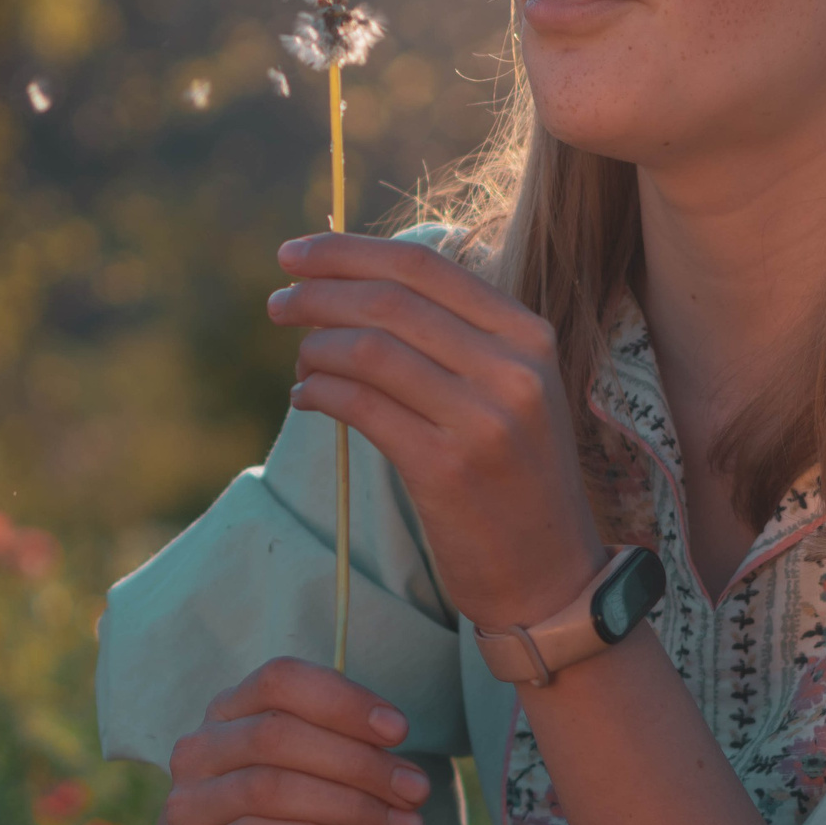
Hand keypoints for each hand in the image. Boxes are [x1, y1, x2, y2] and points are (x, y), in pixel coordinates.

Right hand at [161, 658, 431, 824]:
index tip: (400, 730)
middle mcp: (199, 749)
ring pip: (271, 785)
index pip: (280, 679)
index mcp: (231, 713)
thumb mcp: (332, 791)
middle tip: (417, 789)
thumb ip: (353, 759)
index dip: (342, 699)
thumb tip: (398, 748)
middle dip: (359, 760)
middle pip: (278, 731)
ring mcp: (189, 803)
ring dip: (351, 802)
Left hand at [268, 232, 608, 626]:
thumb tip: (349, 284)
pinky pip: (359, 406)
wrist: (548, 572)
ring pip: (369, 350)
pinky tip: (306, 398)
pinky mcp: (445, 468)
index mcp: (527, 334)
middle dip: (318, 293)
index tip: (295, 254)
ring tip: (299, 360)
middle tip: (277, 302)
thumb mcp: (509, 388)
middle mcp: (512, 368)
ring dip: (314, 346)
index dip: (348, 251)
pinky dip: (319, 393)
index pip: (424, 265)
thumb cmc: (513, 473)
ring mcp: (482, 418)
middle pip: (390, 301)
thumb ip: (451, 335)